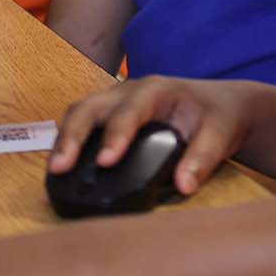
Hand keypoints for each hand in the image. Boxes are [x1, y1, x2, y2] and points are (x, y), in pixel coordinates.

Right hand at [50, 75, 258, 197]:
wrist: (221, 104)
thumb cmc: (220, 117)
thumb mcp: (221, 135)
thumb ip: (204, 158)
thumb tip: (184, 185)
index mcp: (157, 90)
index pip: (131, 110)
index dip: (116, 134)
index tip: (104, 161)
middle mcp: (131, 91)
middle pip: (92, 106)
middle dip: (73, 135)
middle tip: (60, 167)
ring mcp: (117, 100)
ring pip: (81, 112)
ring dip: (64, 138)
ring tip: (54, 172)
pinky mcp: (111, 115)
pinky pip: (83, 122)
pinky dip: (68, 141)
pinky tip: (61, 170)